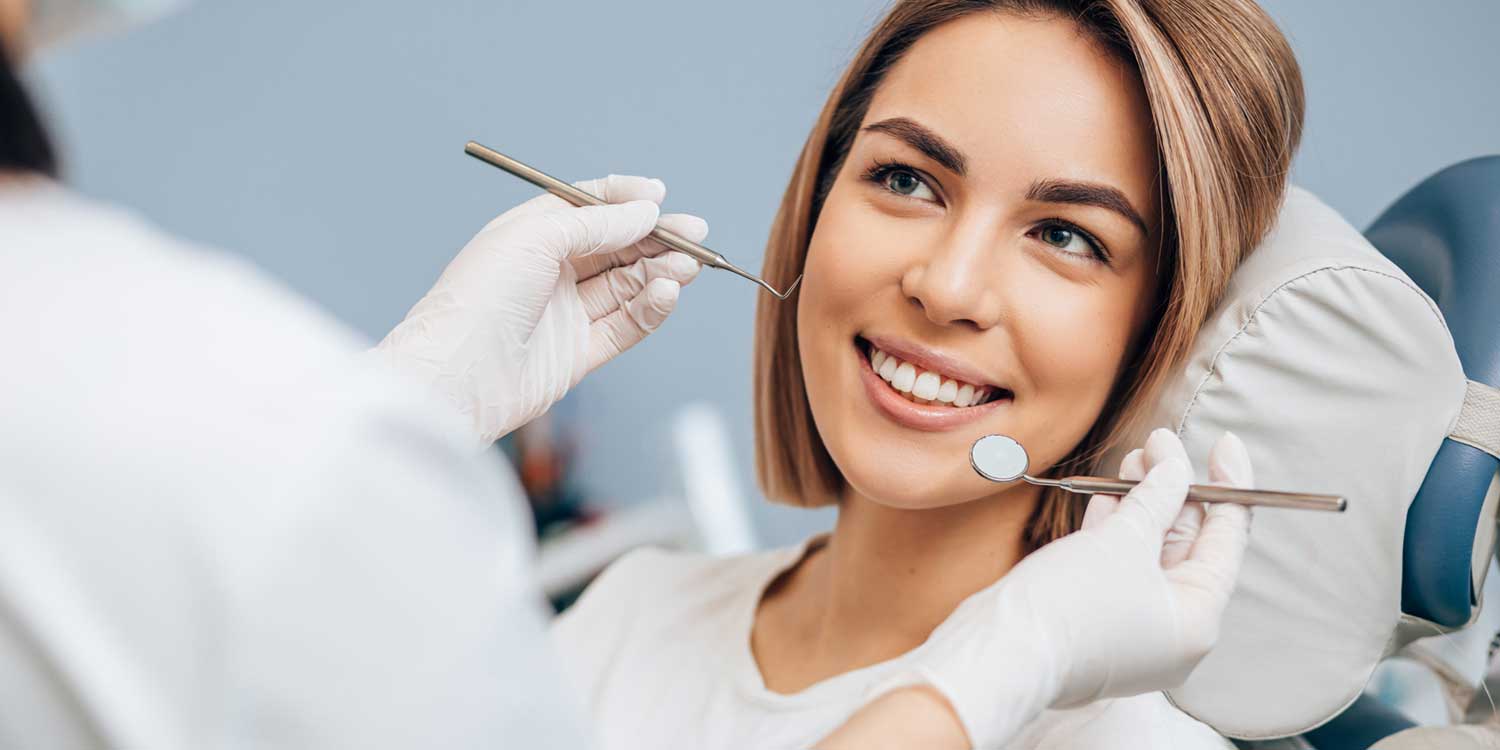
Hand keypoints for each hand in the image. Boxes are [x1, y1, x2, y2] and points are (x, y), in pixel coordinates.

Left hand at [372, 176, 704, 443]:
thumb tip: (645, 211)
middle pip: (617, 247)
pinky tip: (667, 293)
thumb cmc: (478, 298)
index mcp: (531, 235)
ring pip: (627, 285)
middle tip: (696, 234)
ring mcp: (565, 313)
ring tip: (687, 266)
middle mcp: (549, 272)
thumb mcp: (536, 237)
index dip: (626, 200)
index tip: (661, 195)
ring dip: (661, 272)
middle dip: (657, 238)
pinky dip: (651, 308)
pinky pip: (626, 325)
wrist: (457, 375)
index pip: (588, 208)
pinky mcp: (580, 353)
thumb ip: (596, 223)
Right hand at [906, 429, 1253, 748]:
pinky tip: (1108, 495)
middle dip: (1173, 489)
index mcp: (1198, 619)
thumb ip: (1157, 497)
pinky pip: (1119, 570)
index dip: (1228, 485)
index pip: (1227, 540)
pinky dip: (1116, 532)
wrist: (1001, 652)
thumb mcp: (1124, 539)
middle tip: (1160, 443)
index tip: (1226, 442)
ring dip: (1141, 503)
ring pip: (1147, 554)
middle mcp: (1173, 630)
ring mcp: (1134, 630)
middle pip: (1186, 544)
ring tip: (1134, 457)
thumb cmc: (1071, 604)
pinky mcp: (1099, 624)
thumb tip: (1175, 467)